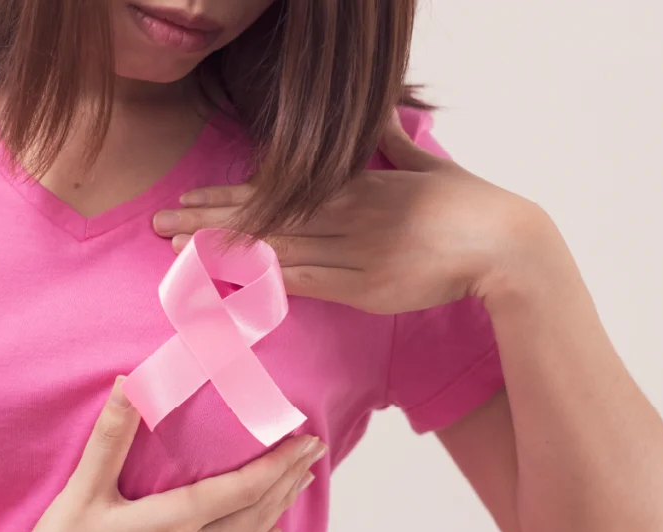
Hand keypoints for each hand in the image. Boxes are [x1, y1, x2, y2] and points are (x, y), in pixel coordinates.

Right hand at [0, 378, 325, 531]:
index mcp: (171, 525)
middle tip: (312, 456)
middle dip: (287, 482)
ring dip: (277, 512)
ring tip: (297, 487)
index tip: (306, 441)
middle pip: (256, 513)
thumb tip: (130, 384)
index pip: (244, 488)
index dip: (280, 463)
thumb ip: (111, 436)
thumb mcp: (82, 491)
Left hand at [154, 113, 552, 313]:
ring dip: (222, 250)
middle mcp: (343, 213)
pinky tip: (228, 281)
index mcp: (353, 184)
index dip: (228, 196)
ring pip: (273, 248)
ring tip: (175, 250)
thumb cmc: (467, 203)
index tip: (190, 198)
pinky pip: (303, 281)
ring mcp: (350, 249)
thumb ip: (391, 142)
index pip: (276, 189)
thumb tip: (376, 115)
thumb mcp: (423, 163)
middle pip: (262, 216)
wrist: (504, 242)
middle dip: (206, 221)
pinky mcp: (362, 285)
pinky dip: (263, 280)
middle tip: (158, 223)